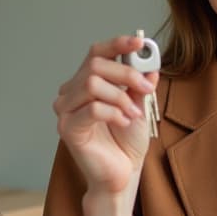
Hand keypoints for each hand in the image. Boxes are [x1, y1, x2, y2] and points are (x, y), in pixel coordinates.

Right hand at [52, 36, 159, 196]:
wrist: (122, 173)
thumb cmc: (126, 141)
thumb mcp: (140, 106)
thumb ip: (141, 84)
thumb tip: (150, 64)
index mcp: (85, 83)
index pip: (96, 53)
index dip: (117, 44)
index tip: (140, 42)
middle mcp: (71, 93)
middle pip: (95, 65)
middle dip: (126, 73)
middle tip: (147, 88)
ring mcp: (65, 110)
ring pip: (92, 84)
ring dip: (121, 96)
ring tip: (134, 113)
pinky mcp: (67, 129)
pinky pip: (92, 109)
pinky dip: (114, 112)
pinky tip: (124, 123)